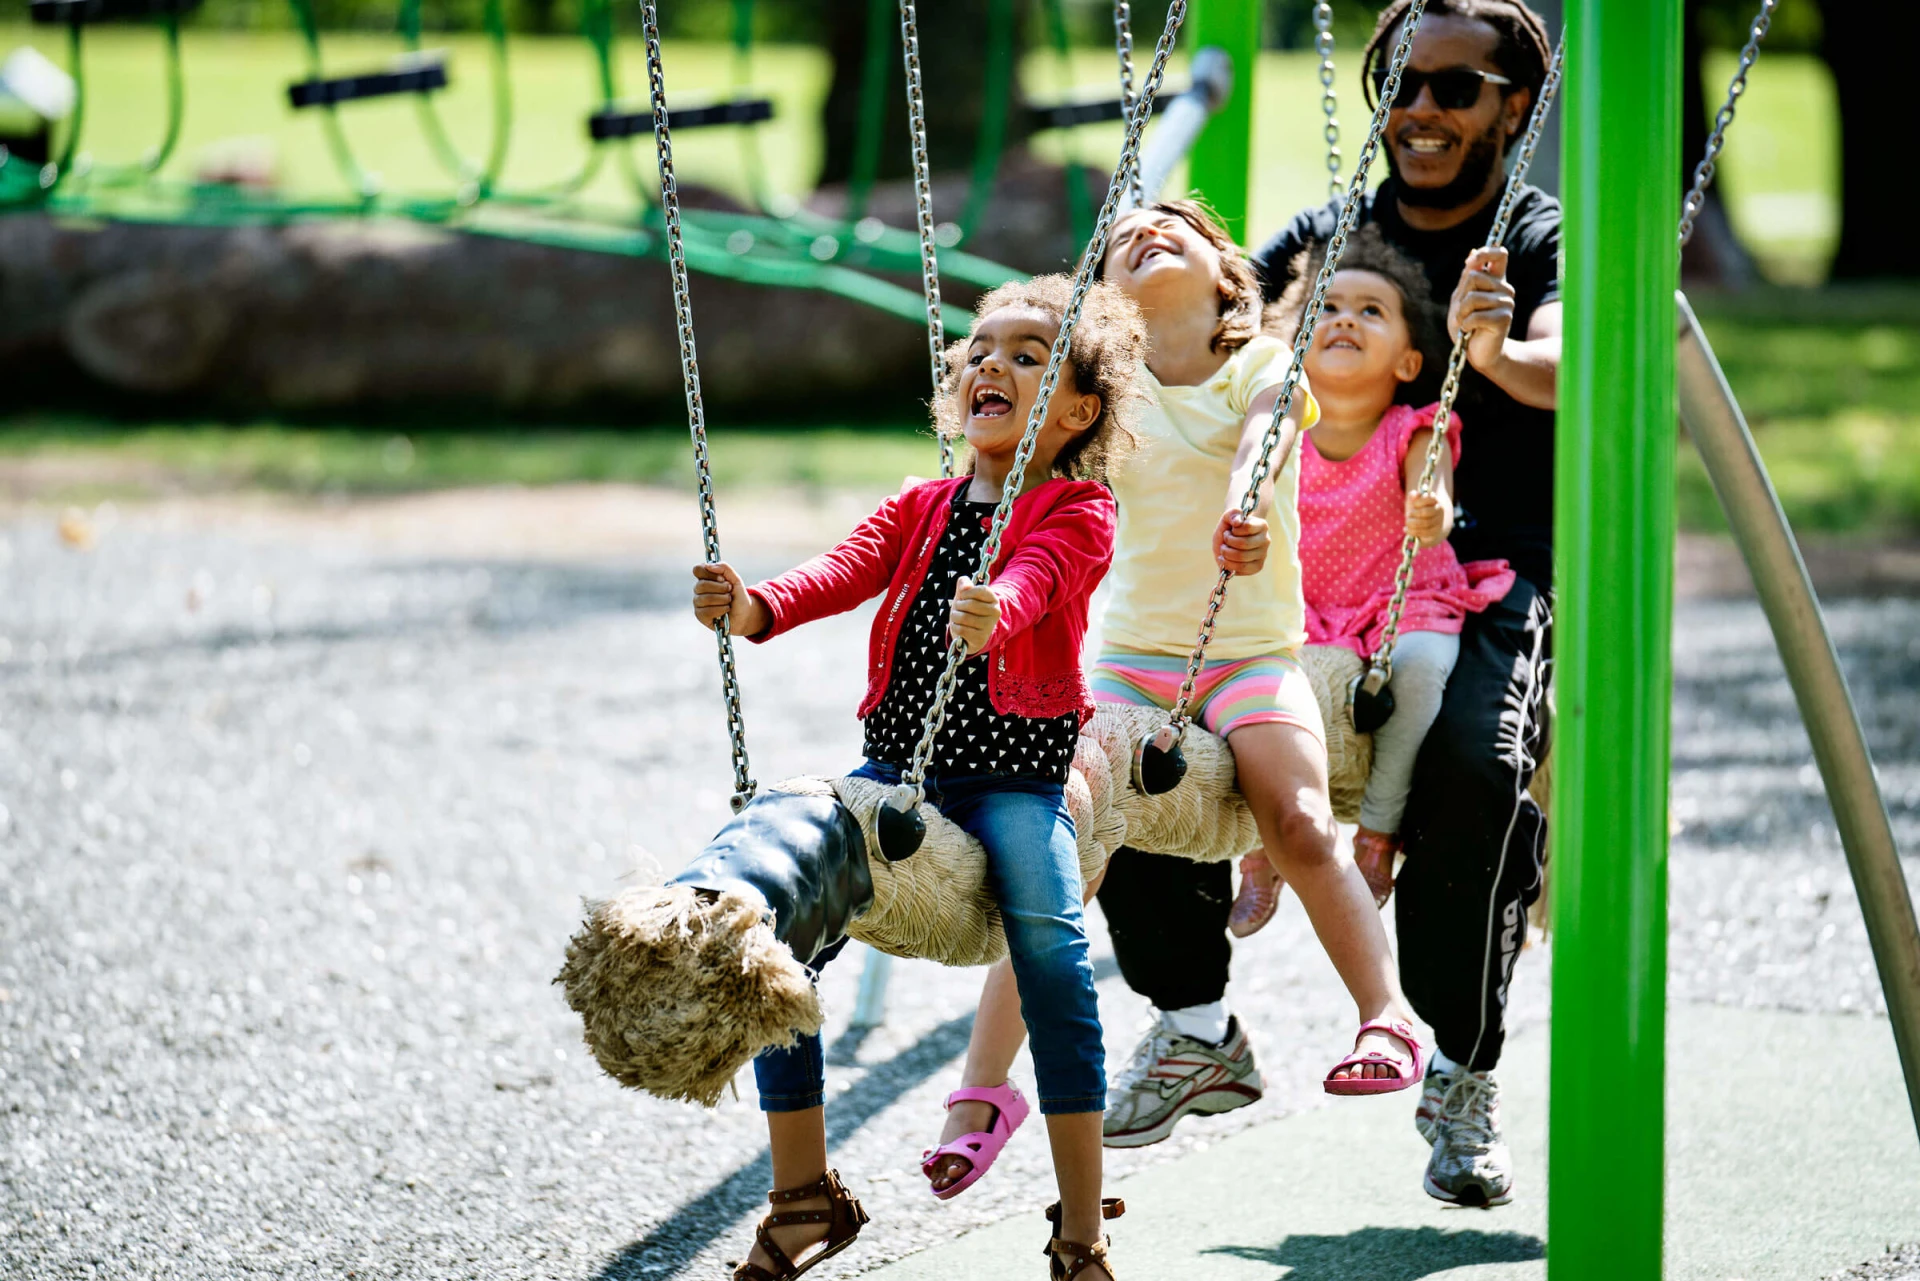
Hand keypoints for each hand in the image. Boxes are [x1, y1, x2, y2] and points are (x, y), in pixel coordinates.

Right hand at [691, 562, 768, 636]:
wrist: (744, 614)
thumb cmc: (738, 596)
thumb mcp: (736, 579)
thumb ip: (724, 568)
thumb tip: (708, 566)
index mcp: (706, 578)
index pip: (697, 570)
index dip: (710, 574)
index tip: (722, 579)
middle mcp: (699, 589)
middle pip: (702, 585)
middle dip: (721, 588)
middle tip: (730, 591)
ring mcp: (698, 602)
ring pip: (705, 598)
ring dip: (723, 600)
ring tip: (729, 602)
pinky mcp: (700, 615)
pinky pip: (706, 612)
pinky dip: (720, 610)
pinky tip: (725, 610)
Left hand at [948, 576, 1000, 655]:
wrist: (969, 633)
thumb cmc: (966, 611)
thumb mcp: (964, 595)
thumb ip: (964, 584)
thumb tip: (964, 586)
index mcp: (993, 599)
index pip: (979, 590)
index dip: (966, 592)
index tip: (963, 596)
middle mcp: (995, 612)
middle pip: (970, 604)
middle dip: (958, 606)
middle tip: (958, 609)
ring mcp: (989, 626)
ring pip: (964, 617)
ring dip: (955, 617)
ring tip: (957, 618)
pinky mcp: (981, 638)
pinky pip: (961, 630)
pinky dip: (955, 628)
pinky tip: (959, 627)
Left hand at [1215, 509, 1269, 575]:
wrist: (1229, 542)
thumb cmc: (1230, 529)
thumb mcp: (1227, 518)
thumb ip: (1232, 514)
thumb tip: (1238, 521)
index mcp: (1262, 525)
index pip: (1247, 527)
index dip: (1234, 529)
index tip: (1231, 529)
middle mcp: (1265, 540)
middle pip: (1243, 544)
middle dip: (1228, 542)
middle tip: (1225, 540)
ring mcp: (1263, 555)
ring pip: (1242, 557)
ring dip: (1226, 554)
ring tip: (1224, 550)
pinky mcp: (1257, 567)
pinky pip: (1242, 569)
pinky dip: (1229, 564)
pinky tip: (1225, 560)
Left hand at [1404, 492, 1450, 546]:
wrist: (1429, 525)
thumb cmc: (1419, 510)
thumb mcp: (1414, 502)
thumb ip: (1413, 496)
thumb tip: (1413, 494)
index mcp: (1435, 500)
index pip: (1429, 498)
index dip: (1419, 501)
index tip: (1414, 504)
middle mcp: (1439, 511)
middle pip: (1425, 512)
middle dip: (1414, 514)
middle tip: (1408, 514)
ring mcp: (1438, 522)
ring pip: (1425, 523)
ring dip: (1412, 523)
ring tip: (1407, 522)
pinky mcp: (1435, 532)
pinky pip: (1424, 532)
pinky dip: (1413, 531)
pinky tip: (1407, 529)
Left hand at [1447, 246, 1515, 374]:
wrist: (1478, 352)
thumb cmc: (1467, 325)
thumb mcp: (1461, 299)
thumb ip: (1466, 278)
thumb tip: (1472, 252)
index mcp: (1495, 280)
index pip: (1500, 255)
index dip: (1486, 252)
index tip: (1471, 262)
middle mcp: (1505, 289)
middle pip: (1474, 276)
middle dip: (1460, 296)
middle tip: (1463, 312)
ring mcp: (1507, 303)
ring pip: (1473, 297)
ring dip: (1461, 313)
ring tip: (1466, 323)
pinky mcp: (1504, 318)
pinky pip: (1475, 316)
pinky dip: (1466, 325)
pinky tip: (1470, 331)